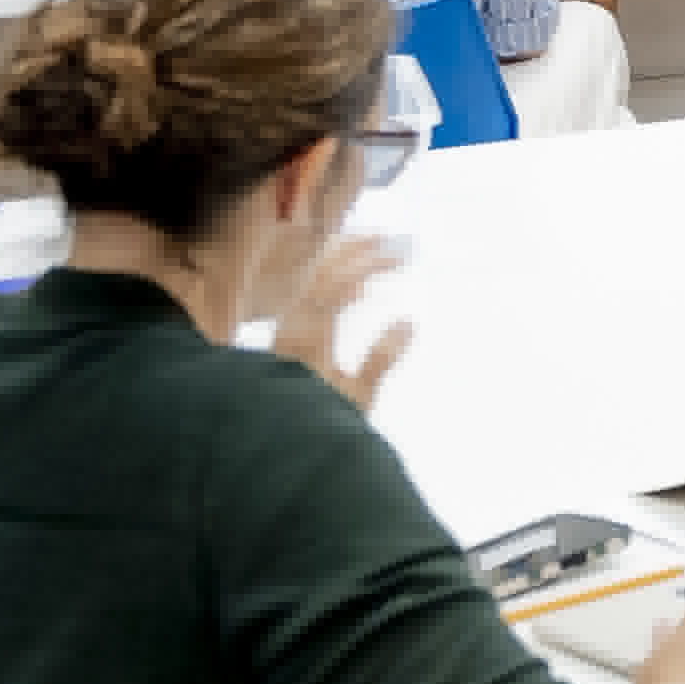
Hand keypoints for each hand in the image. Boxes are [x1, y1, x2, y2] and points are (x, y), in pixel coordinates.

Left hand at [265, 232, 408, 415]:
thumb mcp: (357, 396)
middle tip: (386, 238)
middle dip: (354, 250)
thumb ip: (381, 358)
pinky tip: (352, 289)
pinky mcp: (287, 338)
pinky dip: (329, 282)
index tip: (398, 256)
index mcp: (308, 334)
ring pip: (309, 280)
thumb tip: (408, 322)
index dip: (367, 264)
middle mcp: (292, 325)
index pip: (337, 283)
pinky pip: (305, 296)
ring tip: (368, 248)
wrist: (276, 445)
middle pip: (319, 272)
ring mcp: (286, 330)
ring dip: (340, 261)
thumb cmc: (317, 422)